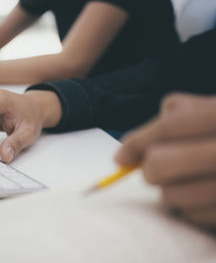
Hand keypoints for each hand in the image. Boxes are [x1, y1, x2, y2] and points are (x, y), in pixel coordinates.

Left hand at [115, 93, 215, 228]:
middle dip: (151, 168)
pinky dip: (192, 209)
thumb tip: (123, 154)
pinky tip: (207, 195)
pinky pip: (194, 217)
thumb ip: (173, 118)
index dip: (136, 142)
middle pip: (159, 164)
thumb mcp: (214, 110)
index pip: (169, 127)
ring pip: (172, 196)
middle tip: (159, 167)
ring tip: (189, 180)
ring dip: (170, 191)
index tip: (119, 159)